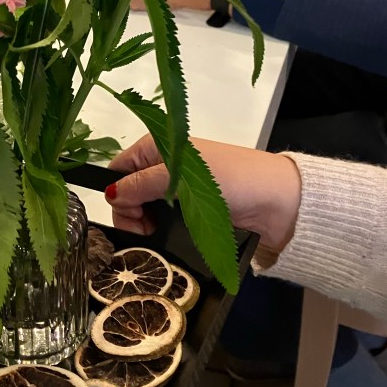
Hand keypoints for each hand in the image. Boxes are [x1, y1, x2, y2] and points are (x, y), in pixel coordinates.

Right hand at [106, 134, 301, 251]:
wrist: (276, 200)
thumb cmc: (229, 179)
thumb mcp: (179, 177)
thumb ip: (140, 185)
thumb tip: (109, 193)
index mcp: (155, 147)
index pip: (117, 170)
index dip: (117, 193)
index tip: (132, 216)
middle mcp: (162, 166)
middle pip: (127, 193)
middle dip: (130, 215)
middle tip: (147, 233)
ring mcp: (176, 189)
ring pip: (143, 210)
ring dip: (145, 226)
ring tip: (158, 238)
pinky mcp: (190, 210)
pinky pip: (163, 221)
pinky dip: (160, 231)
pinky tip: (166, 240)